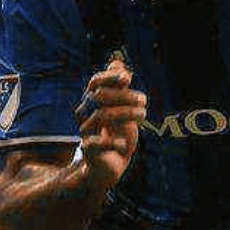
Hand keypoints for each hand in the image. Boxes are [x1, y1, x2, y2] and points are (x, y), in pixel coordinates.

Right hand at [75, 57, 146, 190]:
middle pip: (99, 97)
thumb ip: (119, 88)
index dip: (109, 77)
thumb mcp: (122, 109)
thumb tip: (117, 62)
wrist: (110, 166)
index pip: (95, 83)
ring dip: (126, 113)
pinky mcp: (90, 152)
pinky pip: (96, 144)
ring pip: (101, 116)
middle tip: (143, 100)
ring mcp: (86, 133)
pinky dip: (113, 142)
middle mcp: (86, 115)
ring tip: (143, 115)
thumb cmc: (117, 134)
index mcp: (93, 103)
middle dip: (124, 96)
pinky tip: (124, 142)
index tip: (127, 78)